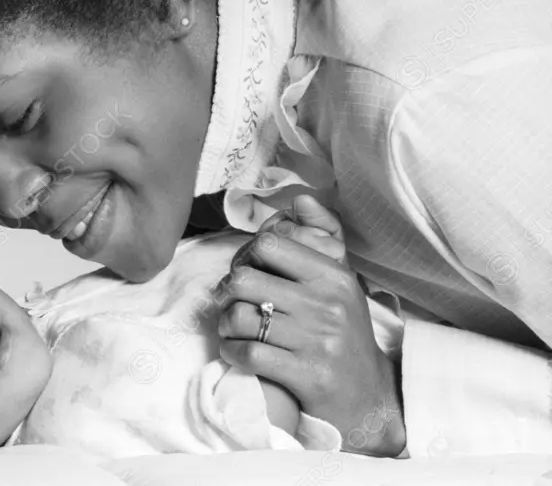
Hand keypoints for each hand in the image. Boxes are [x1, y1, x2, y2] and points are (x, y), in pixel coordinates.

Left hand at [214, 196, 405, 455]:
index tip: (247, 272)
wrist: (369, 397)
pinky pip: (249, 353)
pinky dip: (232, 352)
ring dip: (226, 324)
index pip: (268, 244)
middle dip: (227, 291)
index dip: (246, 256)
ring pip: (241, 316)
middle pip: (245, 279)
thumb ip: (320, 237)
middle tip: (231, 302)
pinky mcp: (307, 375)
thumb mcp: (340, 282)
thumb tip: (300, 198)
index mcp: (334, 275)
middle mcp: (328, 304)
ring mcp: (318, 340)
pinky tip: (237, 351)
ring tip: (232, 328)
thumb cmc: (344, 333)